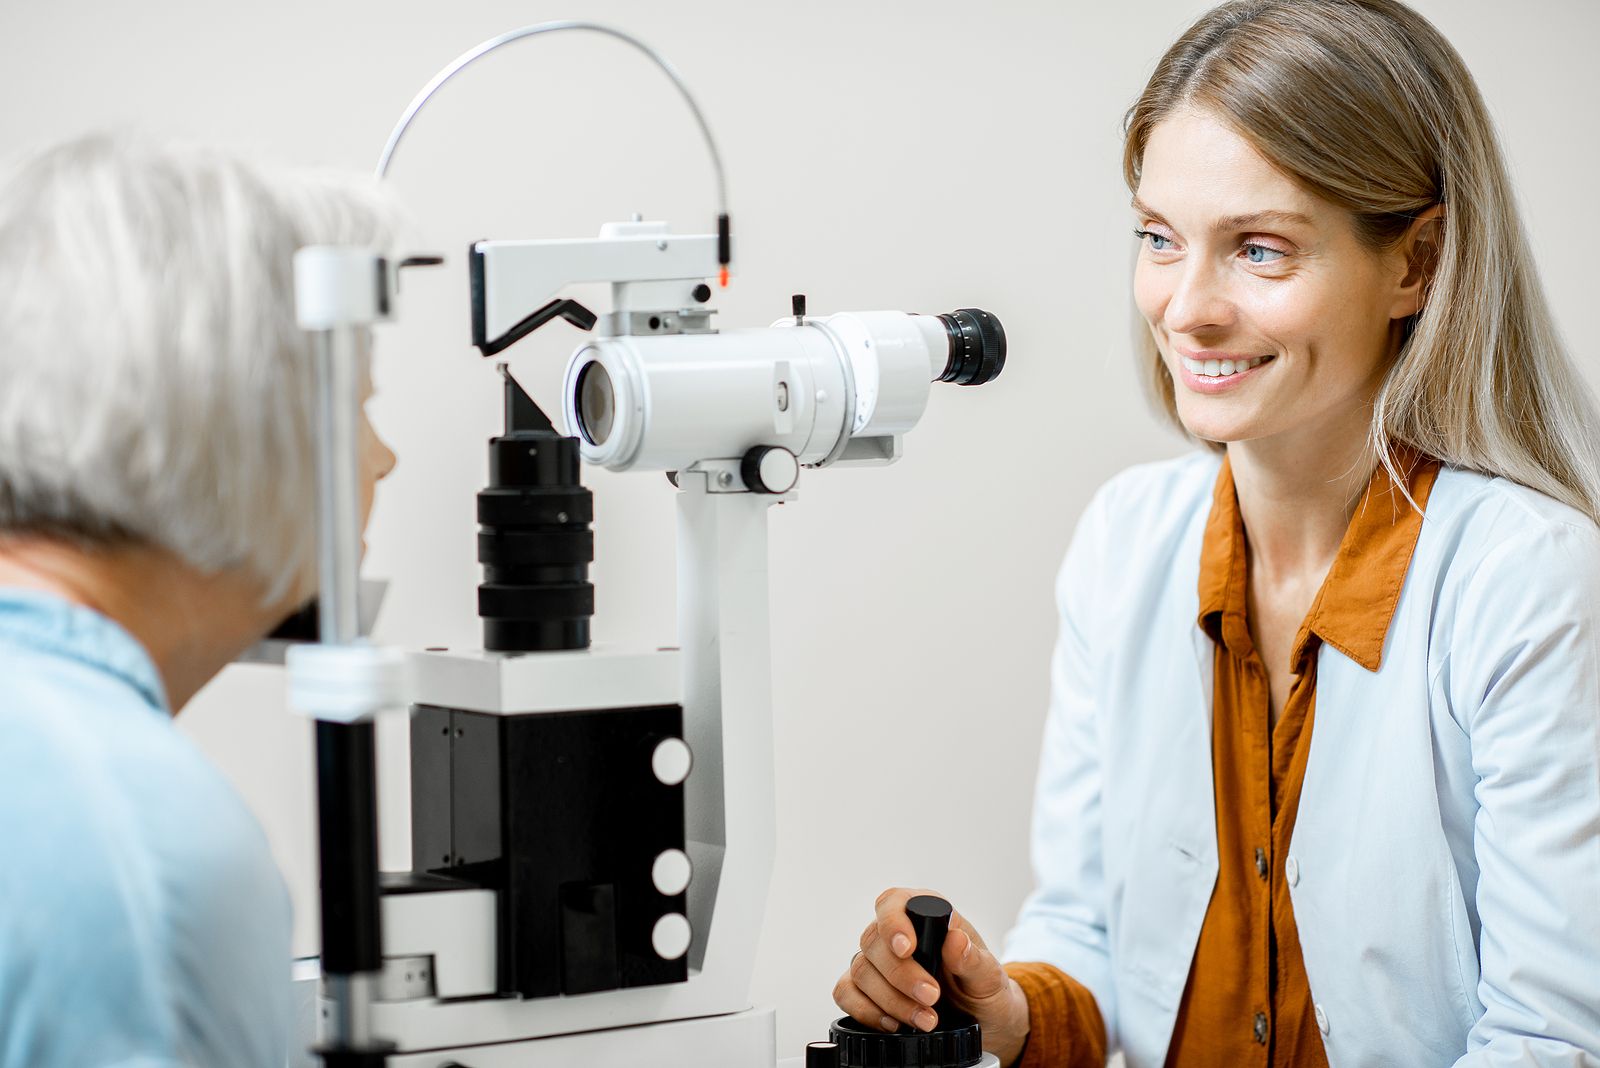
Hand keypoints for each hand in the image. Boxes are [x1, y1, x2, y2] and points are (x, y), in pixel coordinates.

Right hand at [832, 887, 1029, 1064]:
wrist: (984, 1024)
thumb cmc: (985, 991)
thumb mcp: (990, 978)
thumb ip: (975, 959)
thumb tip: (955, 940)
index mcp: (926, 915)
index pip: (894, 902)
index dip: (893, 922)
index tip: (906, 949)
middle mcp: (896, 934)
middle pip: (874, 941)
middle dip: (901, 975)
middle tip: (931, 997)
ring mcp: (878, 962)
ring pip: (860, 970)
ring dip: (890, 1000)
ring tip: (925, 1020)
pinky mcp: (867, 990)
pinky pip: (846, 992)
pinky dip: (865, 1011)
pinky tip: (893, 1024)